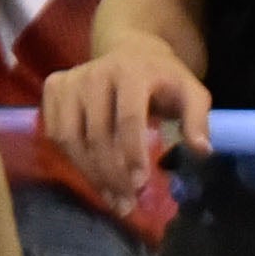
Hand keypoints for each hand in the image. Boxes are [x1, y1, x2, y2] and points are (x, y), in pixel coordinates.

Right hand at [41, 42, 210, 208]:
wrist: (132, 51)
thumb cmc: (165, 79)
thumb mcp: (192, 92)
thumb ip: (198, 119)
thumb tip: (200, 150)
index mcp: (130, 72)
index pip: (128, 117)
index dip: (133, 152)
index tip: (142, 184)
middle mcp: (93, 73)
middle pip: (96, 133)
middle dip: (112, 174)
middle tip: (127, 204)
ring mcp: (69, 79)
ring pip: (69, 136)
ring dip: (90, 173)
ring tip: (112, 199)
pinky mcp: (54, 88)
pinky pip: (54, 132)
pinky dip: (73, 160)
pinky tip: (95, 179)